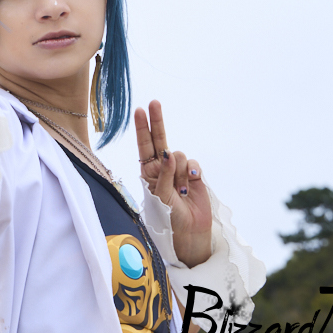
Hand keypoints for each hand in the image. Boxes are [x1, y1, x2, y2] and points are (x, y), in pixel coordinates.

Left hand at [135, 100, 212, 267]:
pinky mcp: (194, 174)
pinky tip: (191, 184)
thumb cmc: (168, 216)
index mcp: (148, 171)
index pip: (143, 145)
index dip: (142, 127)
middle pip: (159, 139)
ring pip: (180, 155)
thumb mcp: (160, 196)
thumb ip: (163, 174)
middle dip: (156, 121)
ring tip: (179, 190)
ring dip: (180, 172)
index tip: (139, 110)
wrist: (189, 229)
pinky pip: (193, 163)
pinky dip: (192, 172)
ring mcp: (178, 169)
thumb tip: (168, 153)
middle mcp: (162, 166)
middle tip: (154, 103)